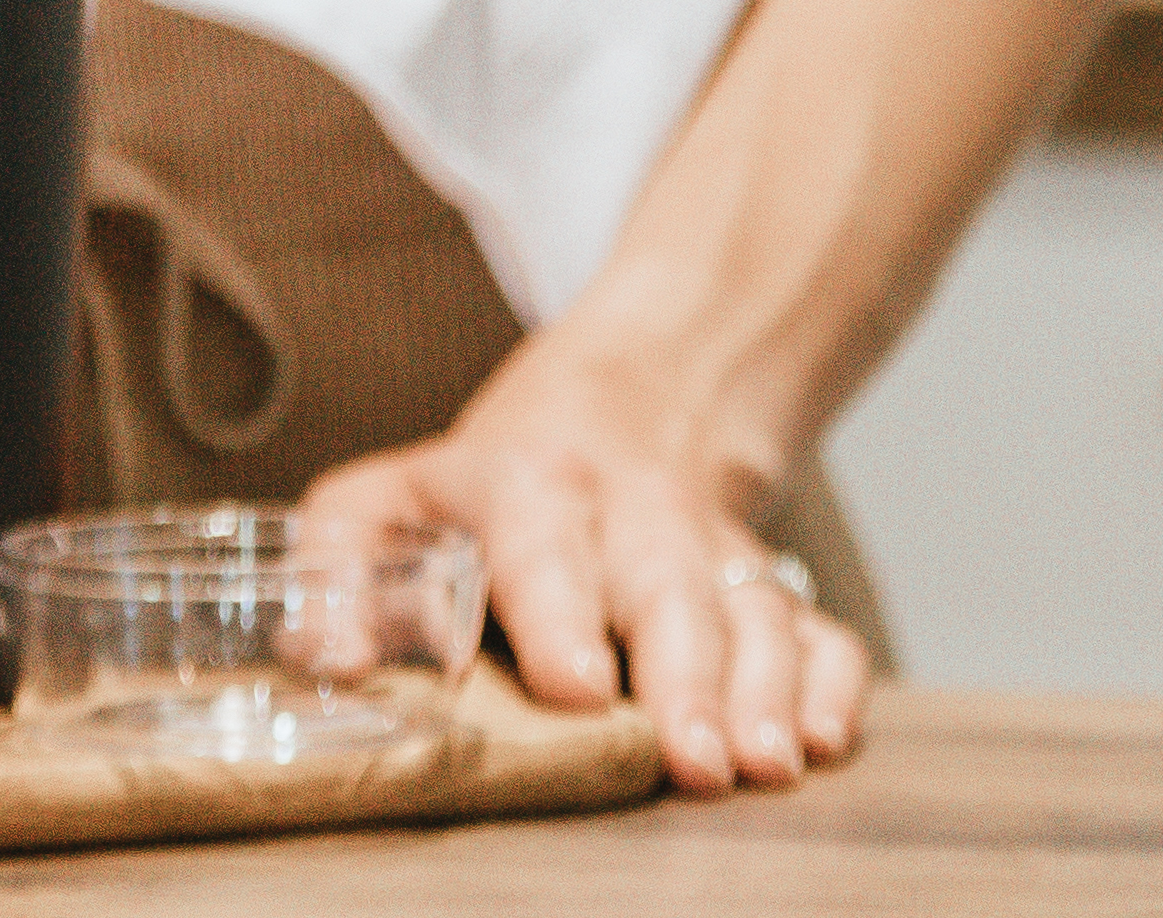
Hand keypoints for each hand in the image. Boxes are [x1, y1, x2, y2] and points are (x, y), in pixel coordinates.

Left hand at [299, 341, 863, 794]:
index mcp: (531, 484)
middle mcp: (635, 510)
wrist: (633, 395)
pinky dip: (833, 680)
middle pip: (670, 586)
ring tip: (764, 767)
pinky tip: (823, 740)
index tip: (579, 689)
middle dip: (685, 675)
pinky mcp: (770, 581)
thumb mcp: (393, 493)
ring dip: (765, 690)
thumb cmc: (492, 482)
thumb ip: (340, 566)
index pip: (545, 545)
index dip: (563, 615)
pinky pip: (820, 625)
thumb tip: (329, 664)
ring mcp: (714, 547)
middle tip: (691, 762)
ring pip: (753, 610)